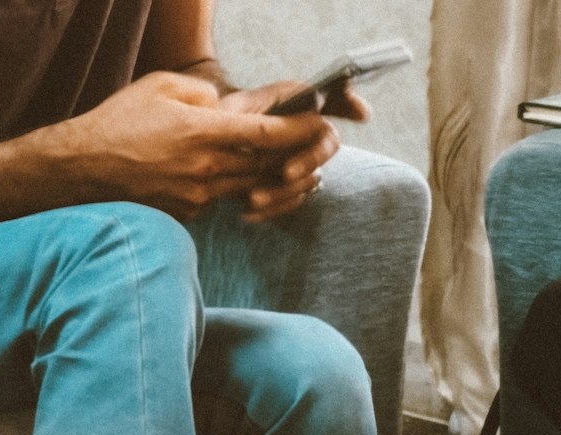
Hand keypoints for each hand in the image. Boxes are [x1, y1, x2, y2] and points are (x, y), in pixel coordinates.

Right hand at [59, 71, 337, 220]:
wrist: (83, 170)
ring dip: (265, 176)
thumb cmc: (119, 122)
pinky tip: (219, 175)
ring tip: (278, 163)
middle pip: (267, 167)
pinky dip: (227, 187)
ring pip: (247, 187)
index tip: (319, 123)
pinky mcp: (187, 214)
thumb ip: (204, 94)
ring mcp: (197, 197)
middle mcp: (206, 169)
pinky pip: (218, 199)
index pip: (266, 135)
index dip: (298, 130)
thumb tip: (228, 108)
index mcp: (203, 132)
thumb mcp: (162, 86)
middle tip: (309, 146)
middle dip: (292, 157)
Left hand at [220, 79, 368, 221]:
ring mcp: (297, 161)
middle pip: (326, 144)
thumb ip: (271, 117)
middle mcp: (302, 132)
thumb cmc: (212, 125)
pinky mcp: (286, 188)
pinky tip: (248, 213)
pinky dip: (272, 209)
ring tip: (252, 199)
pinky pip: (292, 202)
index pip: (333, 97)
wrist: (197, 154)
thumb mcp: (234, 113)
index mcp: (295, 103)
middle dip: (310, 159)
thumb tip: (311, 121)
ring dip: (284, 191)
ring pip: (310, 179)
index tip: (363, 115)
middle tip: (286, 173)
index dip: (349, 102)